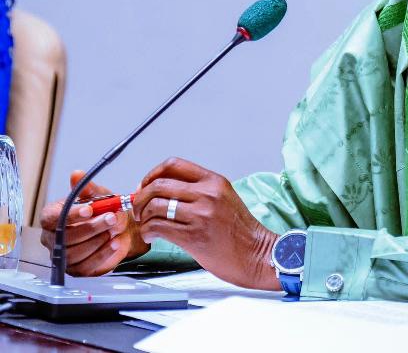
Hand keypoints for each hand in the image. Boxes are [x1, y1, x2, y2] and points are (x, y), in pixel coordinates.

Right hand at [40, 170, 149, 275]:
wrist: (119, 229)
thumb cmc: (103, 210)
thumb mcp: (99, 195)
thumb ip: (88, 188)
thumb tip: (77, 175)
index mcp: (52, 217)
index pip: (53, 218)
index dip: (71, 214)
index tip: (90, 209)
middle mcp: (52, 238)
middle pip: (66, 237)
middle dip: (91, 227)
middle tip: (111, 218)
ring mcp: (63, 256)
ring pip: (75, 253)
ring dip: (98, 240)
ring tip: (114, 229)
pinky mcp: (76, 269)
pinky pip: (86, 266)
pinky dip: (102, 254)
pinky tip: (114, 243)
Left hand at [132, 157, 279, 289]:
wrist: (256, 254)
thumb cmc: (240, 231)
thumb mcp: (224, 199)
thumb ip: (198, 191)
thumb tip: (163, 191)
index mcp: (214, 181)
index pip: (174, 165)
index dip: (152, 174)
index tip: (145, 185)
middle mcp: (207, 194)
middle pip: (159, 185)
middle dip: (140, 197)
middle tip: (138, 208)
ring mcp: (201, 215)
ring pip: (155, 206)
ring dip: (143, 217)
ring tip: (146, 224)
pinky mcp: (194, 236)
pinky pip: (158, 227)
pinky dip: (148, 231)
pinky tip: (152, 236)